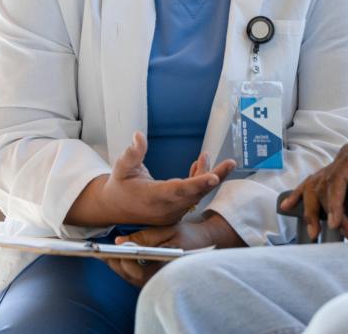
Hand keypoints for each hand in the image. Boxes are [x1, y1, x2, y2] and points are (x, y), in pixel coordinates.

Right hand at [68, 134, 236, 226]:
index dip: (197, 183)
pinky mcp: (176, 211)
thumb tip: (139, 136)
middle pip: (195, 193)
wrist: (116, 207)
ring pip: (196, 193)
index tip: (213, 177)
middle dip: (214, 177)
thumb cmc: (120, 186)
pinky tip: (199, 163)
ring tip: (206, 155)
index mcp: (152, 197)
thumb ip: (132, 153)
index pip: (178, 190)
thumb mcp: (121, 167)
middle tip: (230, 163)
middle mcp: (165, 207)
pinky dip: (199, 180)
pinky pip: (193, 195)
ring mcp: (172, 212)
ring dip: (205, 175)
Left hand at [105, 212, 242, 286]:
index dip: (122, 260)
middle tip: (101, 250)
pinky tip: (119, 255)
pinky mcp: (156, 279)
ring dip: (119, 265)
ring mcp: (158, 281)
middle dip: (115, 263)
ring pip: (131, 277)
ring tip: (106, 252)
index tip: (111, 248)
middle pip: (130, 276)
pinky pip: (136, 276)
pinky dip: (126, 266)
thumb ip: (145, 236)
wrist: (207, 242)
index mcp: (165, 267)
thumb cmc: (188, 235)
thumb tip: (120, 241)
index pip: (136, 270)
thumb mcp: (168, 230)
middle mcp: (161, 278)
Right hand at [278, 132, 347, 240]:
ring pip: (318, 184)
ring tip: (312, 230)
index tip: (336, 225)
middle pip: (323, 183)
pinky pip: (322, 182)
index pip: (337, 180)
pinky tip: (290, 204)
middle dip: (324, 211)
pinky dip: (306, 193)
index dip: (334, 204)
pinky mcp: (347, 170)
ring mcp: (344, 162)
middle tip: (332, 234)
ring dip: (314, 207)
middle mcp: (347, 154)